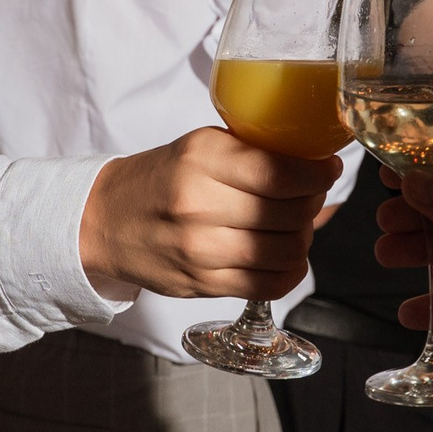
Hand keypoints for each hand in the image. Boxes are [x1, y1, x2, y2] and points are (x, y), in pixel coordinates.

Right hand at [80, 127, 339, 300]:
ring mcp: (200, 250)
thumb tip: (318, 168)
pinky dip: (290, 271)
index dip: (317, 174)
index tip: (327, 169)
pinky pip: (269, 285)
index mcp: (202, 159)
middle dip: (312, 203)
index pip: (281, 173)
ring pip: (286, 251)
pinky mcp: (203, 284)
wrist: (105, 221)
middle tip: (309, 195)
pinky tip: (284, 256)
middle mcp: (200, 205)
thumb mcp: (201, 146)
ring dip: (302, 238)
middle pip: (290, 213)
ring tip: (293, 226)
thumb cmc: (161, 178)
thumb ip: (254, 153)